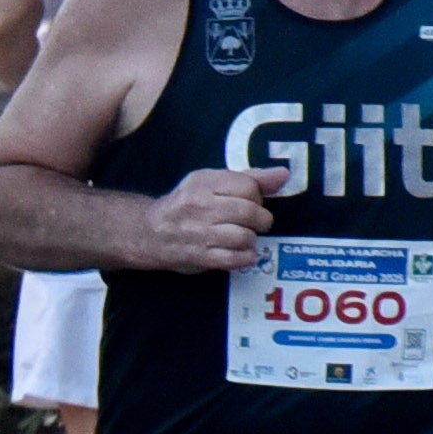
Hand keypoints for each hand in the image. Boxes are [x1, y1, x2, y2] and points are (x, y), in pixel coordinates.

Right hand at [137, 168, 277, 271]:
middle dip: (260, 219)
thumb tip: (283, 174)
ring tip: (243, 237)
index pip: (248, 186)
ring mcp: (199, 233)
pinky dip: (246, 257)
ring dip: (251, 239)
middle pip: (250, 212)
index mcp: (203, 183)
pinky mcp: (200, 256)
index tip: (250, 201)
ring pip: (245, 236)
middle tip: (254, 222)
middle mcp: (200, 206)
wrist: (149, 232)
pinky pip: (235, 259)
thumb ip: (248, 178)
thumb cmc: (186, 204)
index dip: (257, 196)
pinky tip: (242, 253)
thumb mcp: (210, 182)